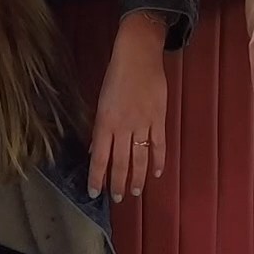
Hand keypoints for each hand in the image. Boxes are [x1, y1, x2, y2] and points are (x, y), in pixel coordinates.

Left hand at [90, 11, 168, 200]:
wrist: (138, 55)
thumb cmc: (116, 76)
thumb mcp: (101, 101)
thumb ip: (99, 129)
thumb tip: (95, 150)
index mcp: (105, 122)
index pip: (99, 157)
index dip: (97, 177)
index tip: (94, 193)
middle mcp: (123, 127)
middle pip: (120, 162)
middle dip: (118, 183)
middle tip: (118, 198)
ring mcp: (143, 124)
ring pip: (140, 158)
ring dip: (138, 177)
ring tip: (135, 191)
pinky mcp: (159, 119)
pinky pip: (159, 144)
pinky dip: (159, 160)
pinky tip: (158, 173)